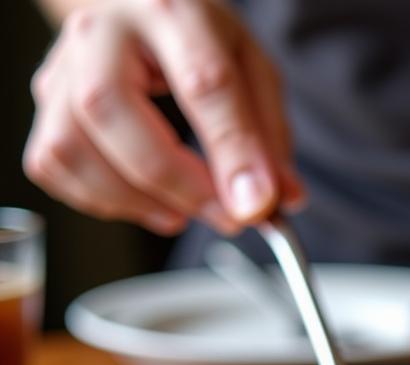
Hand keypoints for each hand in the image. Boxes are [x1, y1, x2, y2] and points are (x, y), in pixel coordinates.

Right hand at [23, 0, 302, 234]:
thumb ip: (268, 136)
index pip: (201, 81)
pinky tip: (145, 200)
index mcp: (171, 12)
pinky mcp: (46, 101)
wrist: (140, 12)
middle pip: (110, 109)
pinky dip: (102, 200)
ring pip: (71, 145)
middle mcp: (102, 32)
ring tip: (184, 212)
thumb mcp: (252, 70)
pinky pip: (54, 164)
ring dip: (134, 199)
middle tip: (224, 215)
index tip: (257, 205)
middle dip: (175, 181)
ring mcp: (63, 66)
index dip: (232, 152)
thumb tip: (280, 199)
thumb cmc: (196, 41)